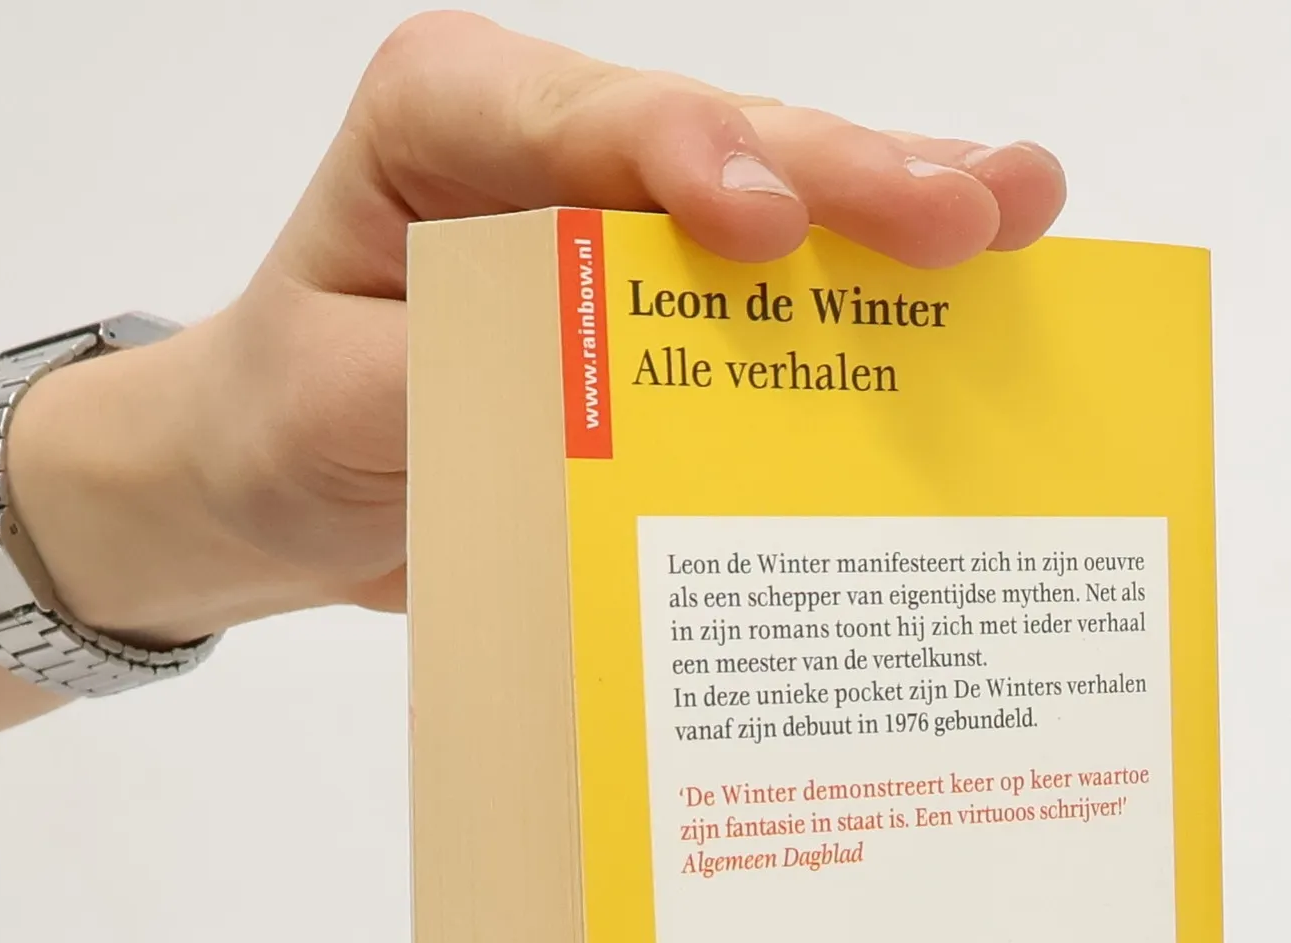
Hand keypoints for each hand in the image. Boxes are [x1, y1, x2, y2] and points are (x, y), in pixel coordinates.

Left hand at [9, 11, 1066, 642]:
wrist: (268, 480)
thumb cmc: (280, 420)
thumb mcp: (331, 411)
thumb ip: (459, 388)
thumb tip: (599, 402)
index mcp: (442, 115)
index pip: (583, 117)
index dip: (687, 156)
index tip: (764, 226)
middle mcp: (544, 141)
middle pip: (715, 138)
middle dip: (846, 176)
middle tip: (979, 210)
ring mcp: (613, 216)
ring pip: (773, 195)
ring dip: (893, 215)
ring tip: (1022, 213)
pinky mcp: (655, 303)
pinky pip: (768, 294)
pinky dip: (860, 300)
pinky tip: (971, 290)